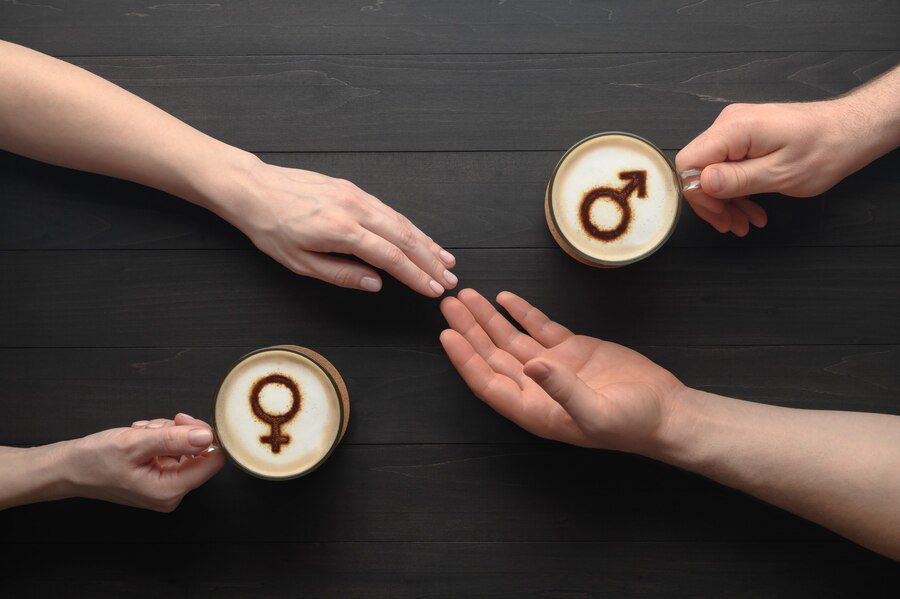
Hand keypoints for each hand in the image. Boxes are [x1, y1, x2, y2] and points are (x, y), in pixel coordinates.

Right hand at [62, 413, 223, 511]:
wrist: (67, 469)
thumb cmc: (94, 461)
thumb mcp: (136, 444)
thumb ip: (174, 439)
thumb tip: (206, 436)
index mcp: (169, 490)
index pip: (212, 461)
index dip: (202, 435)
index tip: (181, 422)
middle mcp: (171, 494)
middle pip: (198, 451)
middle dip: (176, 432)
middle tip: (151, 428)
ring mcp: (165, 487)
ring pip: (184, 447)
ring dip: (164, 433)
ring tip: (138, 435)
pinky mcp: (158, 478)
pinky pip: (171, 451)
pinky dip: (157, 439)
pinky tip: (138, 439)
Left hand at [213, 155, 456, 295]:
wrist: (251, 188)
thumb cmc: (270, 228)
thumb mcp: (300, 263)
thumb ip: (341, 274)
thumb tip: (377, 284)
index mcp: (341, 230)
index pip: (391, 257)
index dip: (417, 275)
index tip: (434, 289)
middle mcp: (354, 208)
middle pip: (404, 237)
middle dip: (431, 260)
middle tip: (450, 279)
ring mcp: (355, 194)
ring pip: (400, 220)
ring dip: (425, 242)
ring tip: (445, 260)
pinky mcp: (352, 188)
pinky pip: (388, 209)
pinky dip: (408, 226)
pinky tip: (418, 237)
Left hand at [439, 289, 684, 453]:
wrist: (665, 411)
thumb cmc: (632, 424)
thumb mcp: (597, 413)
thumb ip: (562, 390)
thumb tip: (531, 366)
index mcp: (535, 410)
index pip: (488, 382)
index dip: (465, 359)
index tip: (447, 335)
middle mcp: (536, 387)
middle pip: (492, 356)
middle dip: (469, 330)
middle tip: (448, 304)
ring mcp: (553, 366)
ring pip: (510, 338)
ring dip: (488, 318)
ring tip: (466, 296)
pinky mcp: (572, 349)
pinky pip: (538, 328)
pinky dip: (521, 312)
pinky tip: (504, 298)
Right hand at [675, 99, 864, 235]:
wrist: (850, 131)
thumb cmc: (825, 150)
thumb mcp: (780, 173)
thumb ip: (737, 179)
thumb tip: (700, 182)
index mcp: (734, 129)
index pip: (689, 162)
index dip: (697, 194)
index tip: (720, 214)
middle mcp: (729, 124)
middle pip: (698, 169)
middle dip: (713, 202)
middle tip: (732, 226)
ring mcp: (736, 129)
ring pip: (712, 171)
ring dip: (726, 201)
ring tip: (744, 223)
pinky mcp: (745, 137)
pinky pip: (728, 166)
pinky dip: (737, 190)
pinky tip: (751, 209)